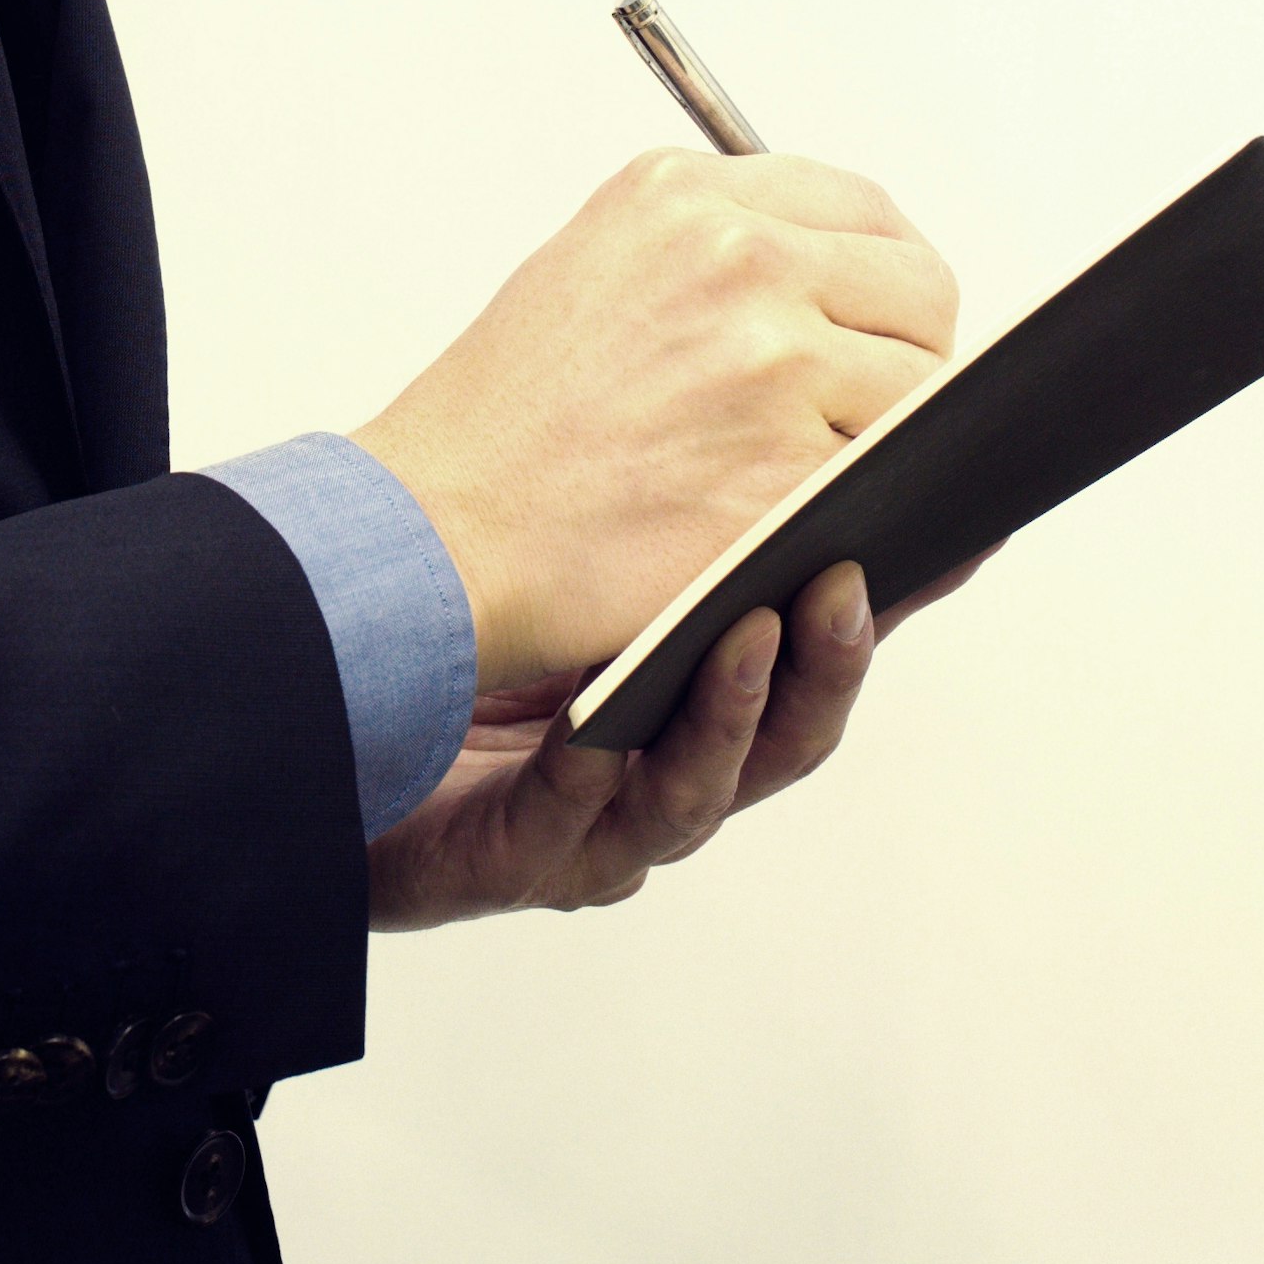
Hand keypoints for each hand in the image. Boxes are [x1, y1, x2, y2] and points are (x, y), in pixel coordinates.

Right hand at [351, 151, 958, 692]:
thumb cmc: (502, 425)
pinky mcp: (788, 471)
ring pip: (918, 394)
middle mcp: (739, 261)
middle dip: (904, 355)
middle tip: (852, 409)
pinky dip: (860, 508)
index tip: (876, 321)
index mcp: (688, 198)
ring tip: (799, 468)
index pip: (868, 211)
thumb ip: (712, 246)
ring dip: (882, 439)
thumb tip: (828, 268)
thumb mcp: (594, 266)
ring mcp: (773, 365)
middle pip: (920, 293)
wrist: (437, 535)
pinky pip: (887, 481)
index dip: (886, 277)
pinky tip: (794, 517)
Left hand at [367, 554, 987, 928]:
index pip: (820, 654)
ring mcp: (598, 823)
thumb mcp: (588, 558)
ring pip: (695, 796)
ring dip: (731, 719)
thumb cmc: (459, 640)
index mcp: (700, 692)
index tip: (938, 531)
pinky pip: (565, 826)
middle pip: (787, 739)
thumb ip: (688, 505)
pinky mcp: (511, 859)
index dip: (883, 604)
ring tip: (746, 636)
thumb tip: (798, 405)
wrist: (324, 712)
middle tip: (847, 586)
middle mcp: (667, 767)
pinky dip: (589, 777)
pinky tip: (588, 726)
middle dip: (828, 667)